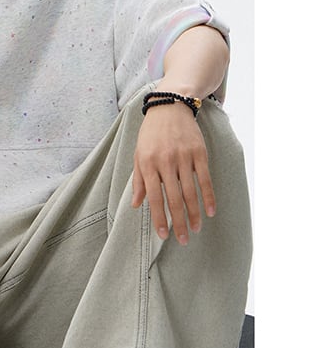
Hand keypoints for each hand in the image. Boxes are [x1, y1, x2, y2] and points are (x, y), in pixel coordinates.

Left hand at [131, 102, 215, 243]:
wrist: (170, 107)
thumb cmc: (150, 134)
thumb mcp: (138, 154)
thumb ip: (139, 180)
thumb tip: (137, 205)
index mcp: (147, 164)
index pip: (154, 197)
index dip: (159, 218)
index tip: (163, 235)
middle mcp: (165, 162)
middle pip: (174, 198)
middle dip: (178, 222)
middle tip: (183, 240)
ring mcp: (183, 157)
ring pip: (190, 192)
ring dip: (194, 214)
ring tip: (195, 229)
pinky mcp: (199, 153)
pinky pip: (205, 179)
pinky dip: (209, 197)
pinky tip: (210, 211)